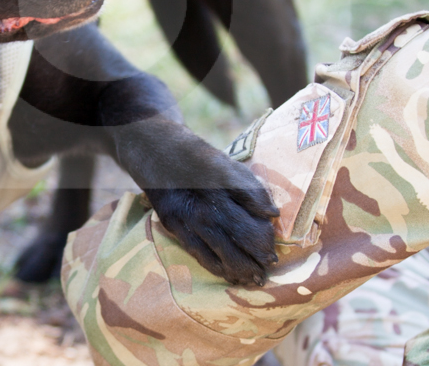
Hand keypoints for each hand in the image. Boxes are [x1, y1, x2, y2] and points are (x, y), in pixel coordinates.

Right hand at [123, 131, 277, 286]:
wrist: (154, 151)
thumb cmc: (196, 157)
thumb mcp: (227, 163)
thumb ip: (250, 188)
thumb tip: (272, 215)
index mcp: (225, 179)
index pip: (257, 209)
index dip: (269, 232)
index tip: (274, 242)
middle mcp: (209, 200)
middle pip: (245, 235)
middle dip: (262, 254)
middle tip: (270, 263)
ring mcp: (190, 216)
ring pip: (225, 253)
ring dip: (245, 269)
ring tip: (257, 278)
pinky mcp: (174, 226)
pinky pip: (202, 256)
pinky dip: (220, 269)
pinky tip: (231, 275)